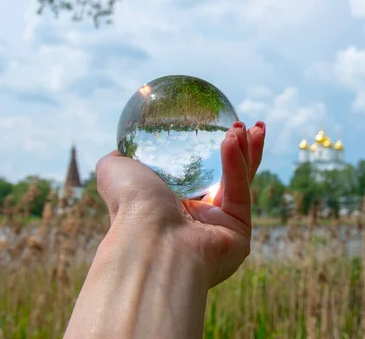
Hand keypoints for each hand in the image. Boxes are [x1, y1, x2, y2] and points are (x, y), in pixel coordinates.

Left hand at [95, 121, 265, 287]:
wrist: (149, 239)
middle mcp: (197, 218)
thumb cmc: (130, 205)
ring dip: (245, 151)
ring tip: (249, 126)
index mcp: (171, 206)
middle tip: (245, 125)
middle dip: (239, 148)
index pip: (198, 173)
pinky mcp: (238, 232)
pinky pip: (239, 192)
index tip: (218, 126)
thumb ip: (119, 158)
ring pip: (239, 182)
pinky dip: (237, 165)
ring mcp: (220, 227)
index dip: (210, 149)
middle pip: (226, 175)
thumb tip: (124, 149)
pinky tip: (232, 140)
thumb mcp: (115, 171)